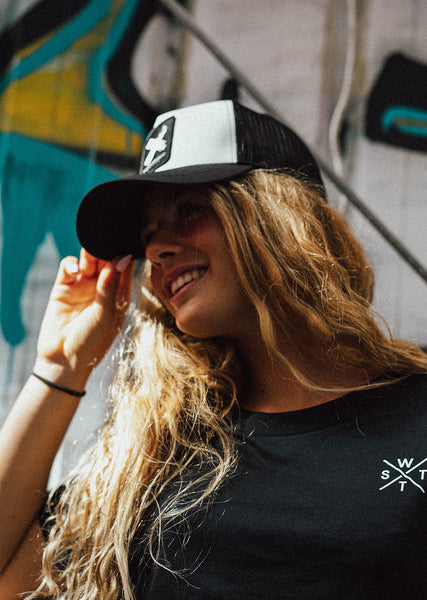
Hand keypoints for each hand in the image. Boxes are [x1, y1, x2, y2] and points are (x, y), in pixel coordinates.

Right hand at [35, 249, 134, 387]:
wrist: (63, 360)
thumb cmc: (92, 342)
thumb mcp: (106, 313)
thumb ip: (112, 285)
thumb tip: (122, 258)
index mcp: (119, 296)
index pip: (126, 268)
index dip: (125, 253)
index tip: (125, 239)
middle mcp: (102, 289)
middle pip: (106, 260)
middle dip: (105, 250)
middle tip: (105, 240)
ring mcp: (83, 288)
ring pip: (88, 261)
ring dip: (89, 254)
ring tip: (90, 253)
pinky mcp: (63, 288)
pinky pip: (68, 268)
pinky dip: (71, 264)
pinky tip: (74, 270)